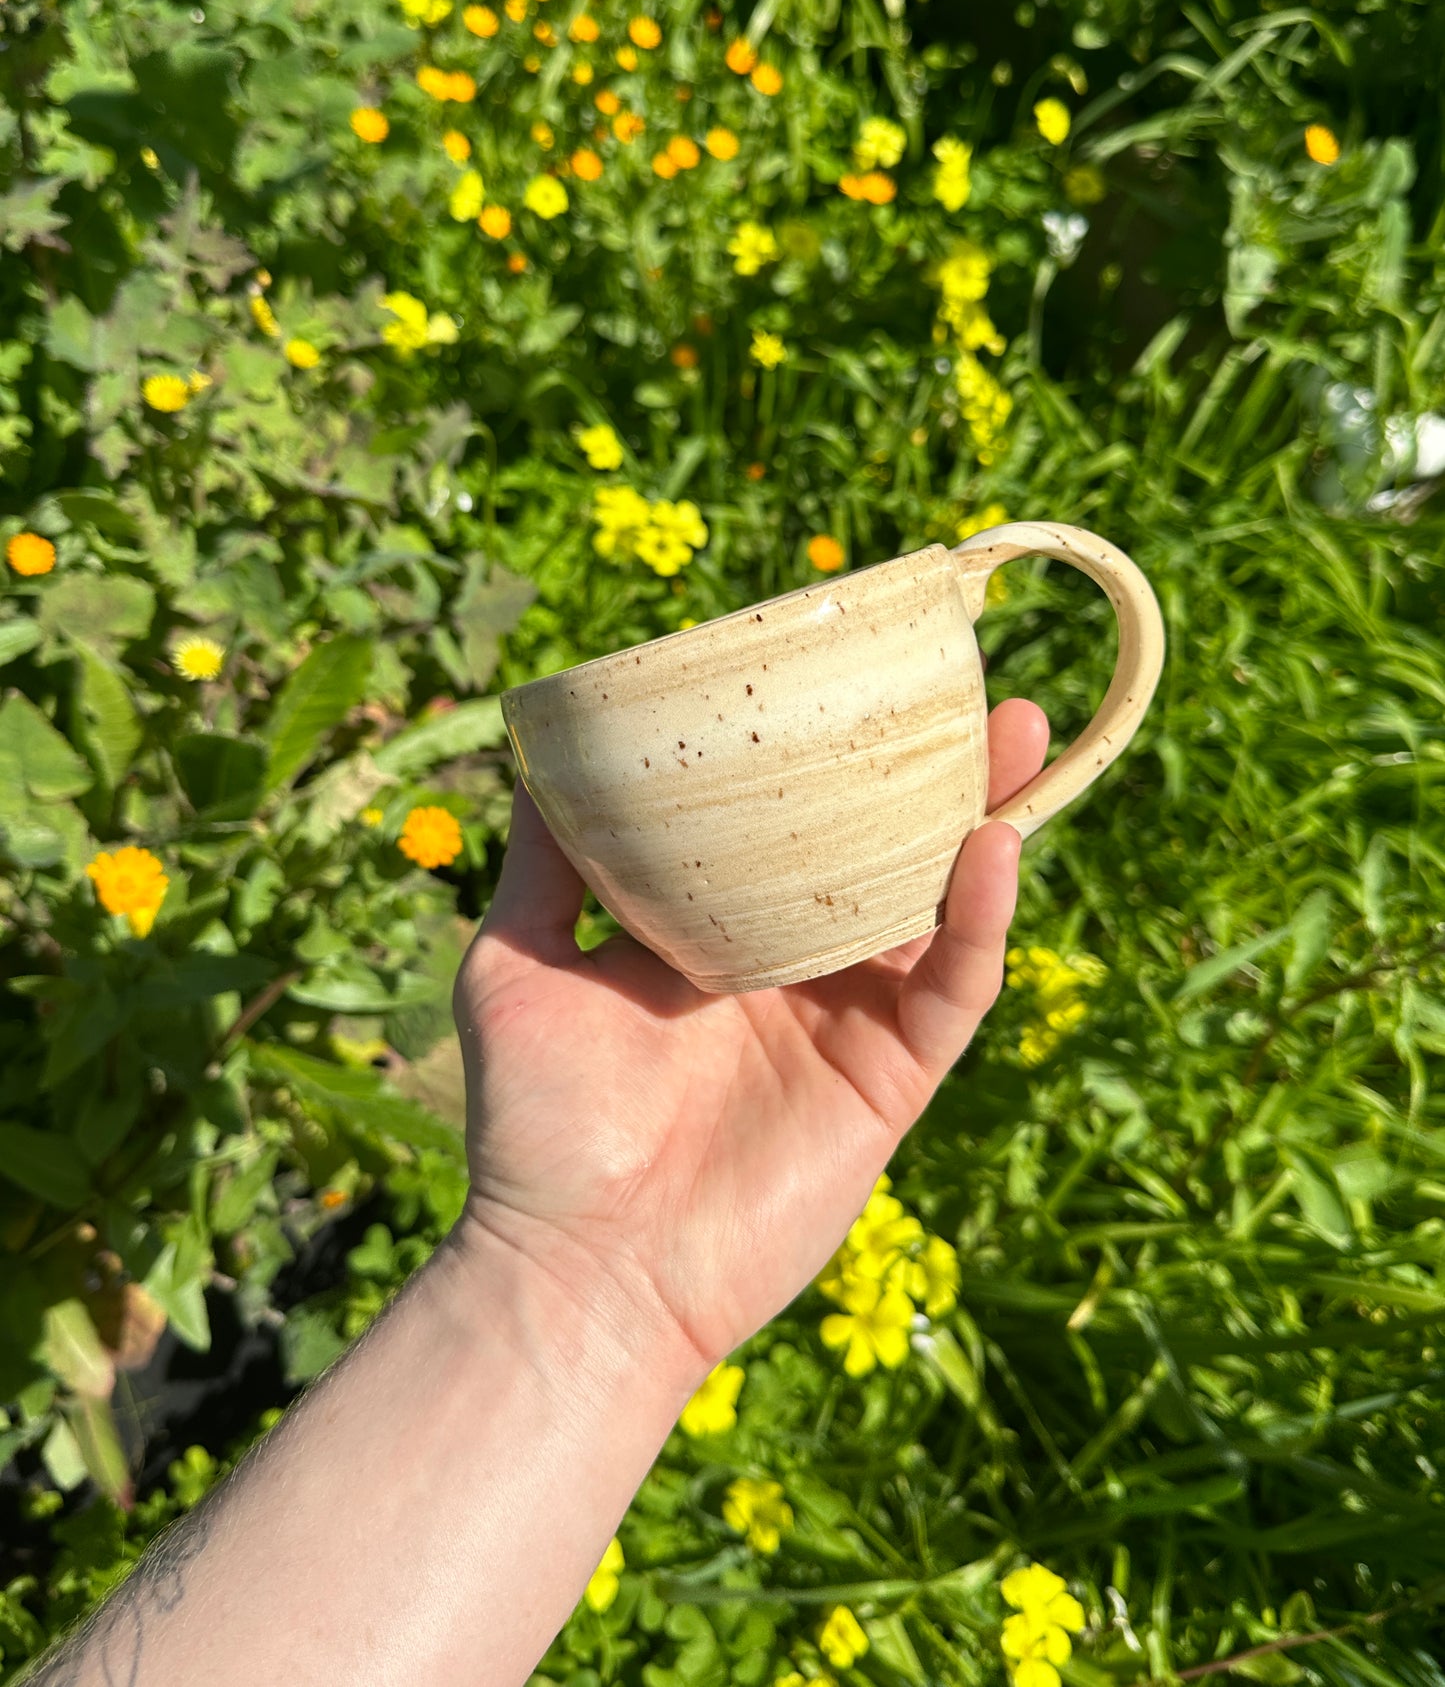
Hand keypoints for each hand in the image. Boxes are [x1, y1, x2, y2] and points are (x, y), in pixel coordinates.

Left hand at [452, 697, 1049, 1381]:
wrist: (578, 1270)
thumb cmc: (535, 1128)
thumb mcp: (515, 966)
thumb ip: (540, 867)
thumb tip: (536, 755)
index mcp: (717, 932)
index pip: (789, 826)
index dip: (827, 758)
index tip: (848, 671)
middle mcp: (794, 966)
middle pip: (883, 849)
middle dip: (933, 772)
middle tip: (972, 687)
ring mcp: (848, 1021)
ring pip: (938, 905)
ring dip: (986, 819)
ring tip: (1019, 735)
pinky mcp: (889, 1080)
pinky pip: (952, 990)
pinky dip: (979, 922)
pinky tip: (993, 849)